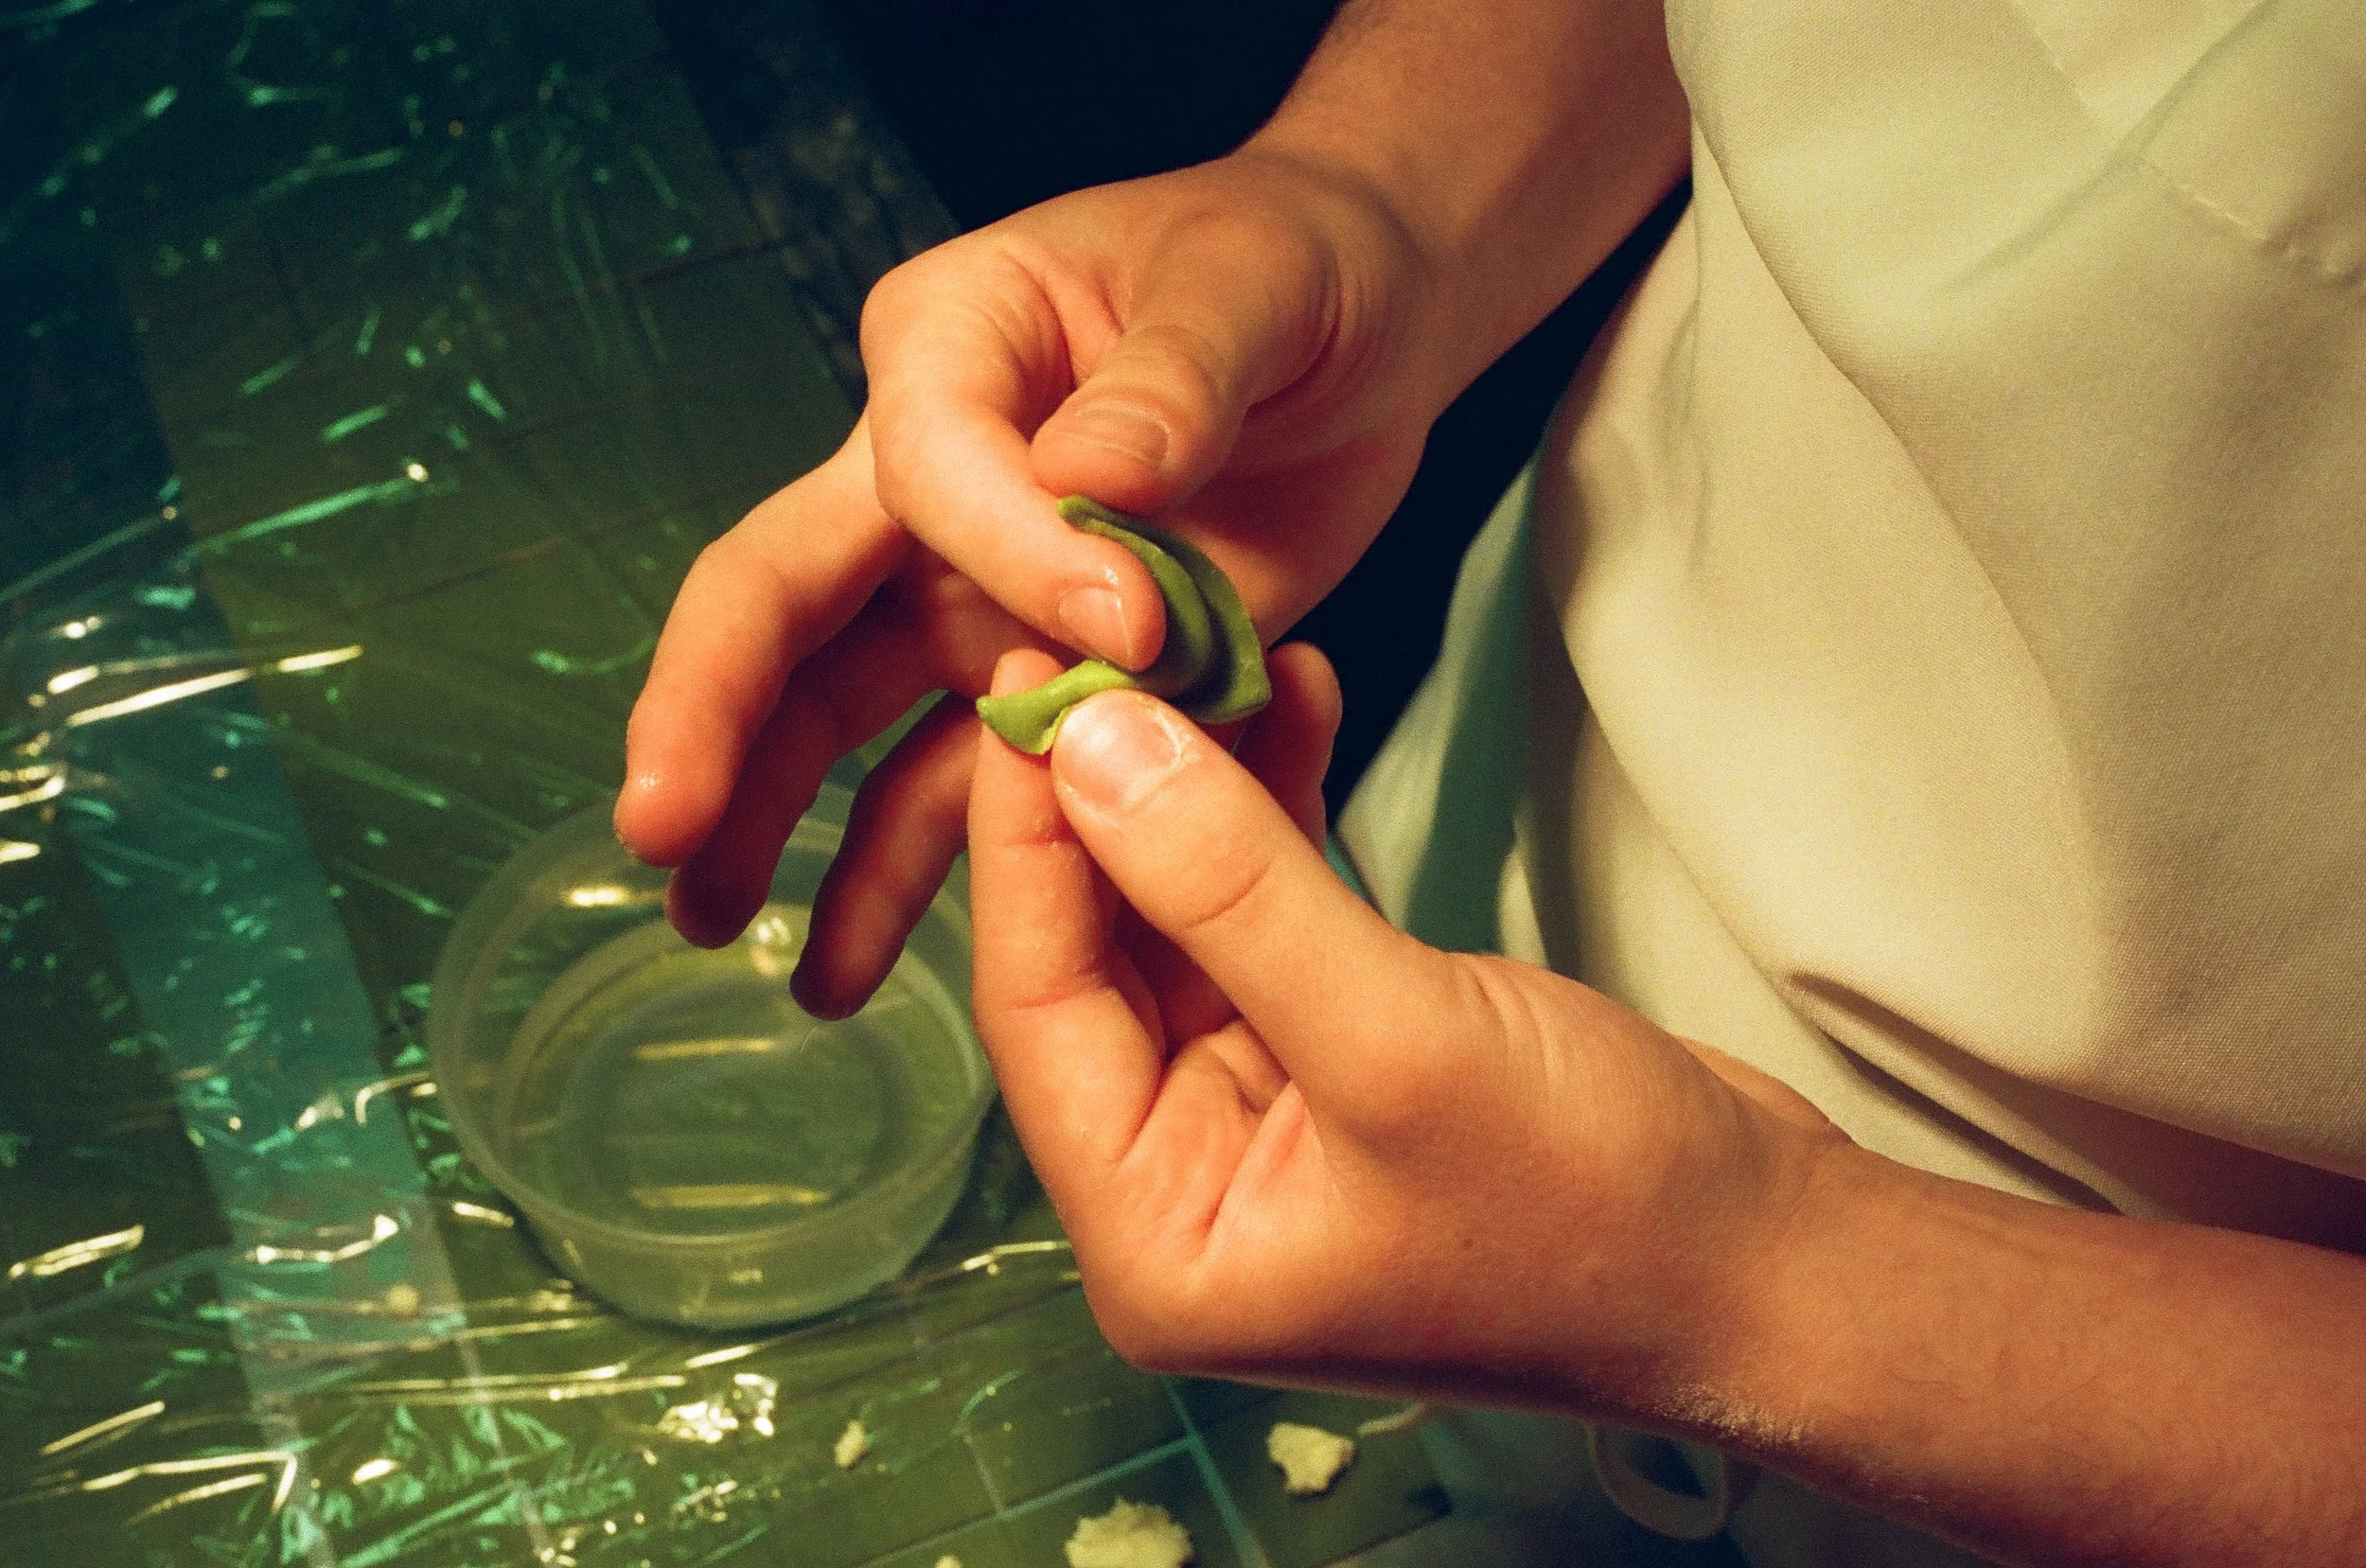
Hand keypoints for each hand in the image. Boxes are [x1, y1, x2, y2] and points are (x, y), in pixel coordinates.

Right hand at [616, 149, 1452, 1012]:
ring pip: (834, 711)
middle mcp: (924, 472)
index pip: (929, 466)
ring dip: (769, 818)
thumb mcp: (1250, 288)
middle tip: (661, 824)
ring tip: (710, 931)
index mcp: (951, 344)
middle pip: (784, 595)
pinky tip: (842, 968)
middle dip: (716, 710)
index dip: (1015, 556)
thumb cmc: (1293, 267)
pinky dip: (897, 872)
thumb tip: (1093, 475)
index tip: (1139, 630)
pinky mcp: (1036, 675)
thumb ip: (1173, 378)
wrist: (1363, 325)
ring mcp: (967, 585)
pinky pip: (952, 785)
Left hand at [965, 641, 1846, 1411]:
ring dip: (1196, 786)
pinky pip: (1272, 914)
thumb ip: (1230, 887)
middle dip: (1107, 797)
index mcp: (1156, 1236)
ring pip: (1186, 919)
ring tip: (1198, 645)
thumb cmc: (1597, 1203)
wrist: (1775, 1262)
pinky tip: (1287, 697)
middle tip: (1097, 641)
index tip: (1024, 683)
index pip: (1040, 1006)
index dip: (1029, 837)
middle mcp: (1184, 1184)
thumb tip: (1087, 743)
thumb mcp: (1396, 1038)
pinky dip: (1279, 814)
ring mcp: (1262, 1118)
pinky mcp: (1338, 1055)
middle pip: (1101, 956)